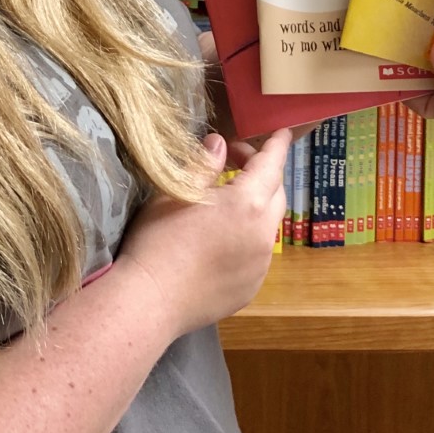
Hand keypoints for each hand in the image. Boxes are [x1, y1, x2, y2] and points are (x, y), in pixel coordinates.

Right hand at [117, 129, 290, 339]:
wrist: (150, 300)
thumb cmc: (159, 239)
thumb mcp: (178, 191)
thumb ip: (204, 165)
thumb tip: (219, 144)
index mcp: (249, 204)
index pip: (272, 164)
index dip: (276, 145)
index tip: (282, 132)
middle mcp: (263, 235)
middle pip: (276, 193)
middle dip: (262, 172)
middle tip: (233, 160)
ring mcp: (260, 266)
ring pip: (268, 224)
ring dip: (255, 206)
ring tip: (225, 201)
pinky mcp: (250, 288)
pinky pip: (258, 253)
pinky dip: (248, 236)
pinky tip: (221, 240)